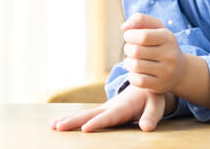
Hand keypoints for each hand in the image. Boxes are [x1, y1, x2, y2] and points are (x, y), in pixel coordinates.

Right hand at [50, 84, 169, 132]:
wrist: (146, 81)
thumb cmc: (152, 95)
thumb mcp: (156, 104)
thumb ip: (151, 116)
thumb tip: (146, 128)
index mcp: (122, 107)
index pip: (108, 117)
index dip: (97, 122)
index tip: (84, 129)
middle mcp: (109, 106)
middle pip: (89, 115)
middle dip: (73, 121)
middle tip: (58, 127)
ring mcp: (104, 108)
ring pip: (83, 114)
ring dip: (68, 119)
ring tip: (53, 125)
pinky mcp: (102, 110)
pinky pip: (85, 115)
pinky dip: (72, 118)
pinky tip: (60, 122)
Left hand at [120, 13, 186, 93]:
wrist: (180, 71)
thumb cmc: (162, 44)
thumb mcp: (156, 28)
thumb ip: (140, 20)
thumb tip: (124, 27)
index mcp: (168, 38)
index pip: (143, 36)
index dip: (130, 35)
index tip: (129, 36)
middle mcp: (169, 55)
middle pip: (136, 51)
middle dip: (127, 48)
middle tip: (130, 49)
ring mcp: (166, 72)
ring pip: (135, 66)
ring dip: (128, 62)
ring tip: (132, 60)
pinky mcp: (160, 85)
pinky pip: (137, 81)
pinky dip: (132, 76)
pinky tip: (136, 72)